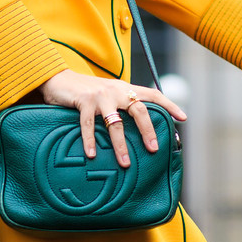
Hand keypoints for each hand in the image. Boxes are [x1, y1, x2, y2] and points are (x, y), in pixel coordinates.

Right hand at [38, 70, 186, 168]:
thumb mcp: (108, 95)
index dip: (169, 105)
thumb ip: (122, 105)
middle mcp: (116, 90)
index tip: (183, 118)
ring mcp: (100, 96)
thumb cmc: (86, 92)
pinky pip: (89, 125)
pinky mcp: (83, 101)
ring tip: (125, 162)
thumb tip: (138, 127)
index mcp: (125, 88)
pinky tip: (92, 154)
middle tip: (153, 149)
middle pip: (139, 109)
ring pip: (115, 123)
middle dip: (148, 130)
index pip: (153, 94)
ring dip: (120, 145)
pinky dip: (90, 141)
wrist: (59, 79)